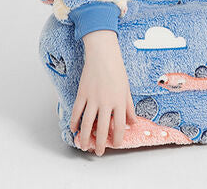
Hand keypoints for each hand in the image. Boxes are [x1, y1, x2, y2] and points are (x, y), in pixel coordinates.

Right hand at [70, 30, 137, 155]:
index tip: (115, 144)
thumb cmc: (117, 69)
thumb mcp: (127, 88)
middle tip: (98, 152)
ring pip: (87, 124)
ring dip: (85, 138)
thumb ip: (129, 106)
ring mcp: (93, 98)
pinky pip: (76, 112)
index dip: (117, 138)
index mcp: (119, 101)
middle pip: (102, 129)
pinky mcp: (82, 93)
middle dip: (100, 144)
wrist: (103, 54)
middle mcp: (106, 102)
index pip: (119, 126)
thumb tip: (133, 122)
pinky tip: (74, 129)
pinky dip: (74, 122)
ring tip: (84, 146)